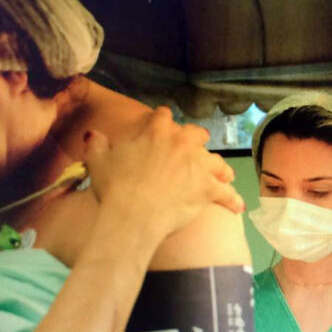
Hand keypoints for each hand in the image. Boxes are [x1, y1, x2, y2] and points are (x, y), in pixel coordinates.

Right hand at [82, 106, 242, 236]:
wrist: (132, 215)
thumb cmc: (114, 188)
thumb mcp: (97, 161)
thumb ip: (96, 144)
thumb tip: (93, 135)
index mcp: (156, 131)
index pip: (163, 116)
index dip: (163, 121)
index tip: (163, 125)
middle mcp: (181, 143)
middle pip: (196, 134)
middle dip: (196, 141)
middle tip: (194, 150)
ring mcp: (198, 165)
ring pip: (216, 161)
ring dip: (219, 168)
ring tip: (224, 175)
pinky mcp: (208, 188)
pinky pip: (226, 193)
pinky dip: (232, 200)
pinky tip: (237, 207)